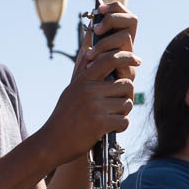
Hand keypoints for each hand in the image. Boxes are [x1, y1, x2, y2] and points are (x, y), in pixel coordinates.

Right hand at [38, 5, 140, 164]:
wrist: (51, 142)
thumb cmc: (63, 116)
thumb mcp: (71, 89)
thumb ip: (82, 69)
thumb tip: (87, 46)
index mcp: (83, 80)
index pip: (110, 59)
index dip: (127, 57)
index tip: (138, 60)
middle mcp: (89, 90)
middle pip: (127, 84)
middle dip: (126, 96)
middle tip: (117, 106)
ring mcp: (94, 106)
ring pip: (127, 104)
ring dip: (123, 113)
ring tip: (109, 119)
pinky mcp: (99, 124)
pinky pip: (124, 121)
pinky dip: (120, 127)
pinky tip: (109, 130)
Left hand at [86, 2, 139, 82]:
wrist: (83, 110)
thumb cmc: (83, 82)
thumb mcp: (84, 58)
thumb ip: (90, 40)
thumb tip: (91, 18)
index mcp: (119, 44)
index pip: (126, 17)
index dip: (115, 8)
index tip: (98, 9)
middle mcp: (128, 51)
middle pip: (132, 21)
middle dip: (112, 20)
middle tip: (96, 30)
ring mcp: (130, 64)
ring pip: (126, 39)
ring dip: (105, 43)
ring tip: (88, 55)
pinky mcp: (128, 78)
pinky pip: (124, 63)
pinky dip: (105, 59)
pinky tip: (90, 67)